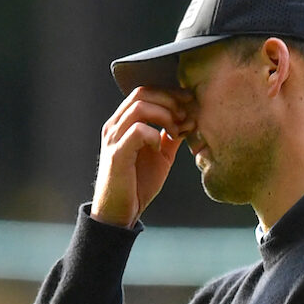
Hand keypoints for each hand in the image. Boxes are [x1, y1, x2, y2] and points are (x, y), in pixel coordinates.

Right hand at [92, 87, 194, 227]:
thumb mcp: (161, 155)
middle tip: (185, 116)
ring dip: (164, 115)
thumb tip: (190, 119)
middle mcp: (115, 126)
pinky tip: (160, 146)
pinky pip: (138, 131)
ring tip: (175, 130)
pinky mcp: (117, 154)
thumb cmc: (138, 183)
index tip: (189, 101)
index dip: (169, 93)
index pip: (145, 92)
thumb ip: (171, 136)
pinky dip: (155, 134)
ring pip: (139, 107)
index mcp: (124, 122)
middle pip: (142, 93)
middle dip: (169, 101)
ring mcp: (114, 138)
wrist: (121, 212)